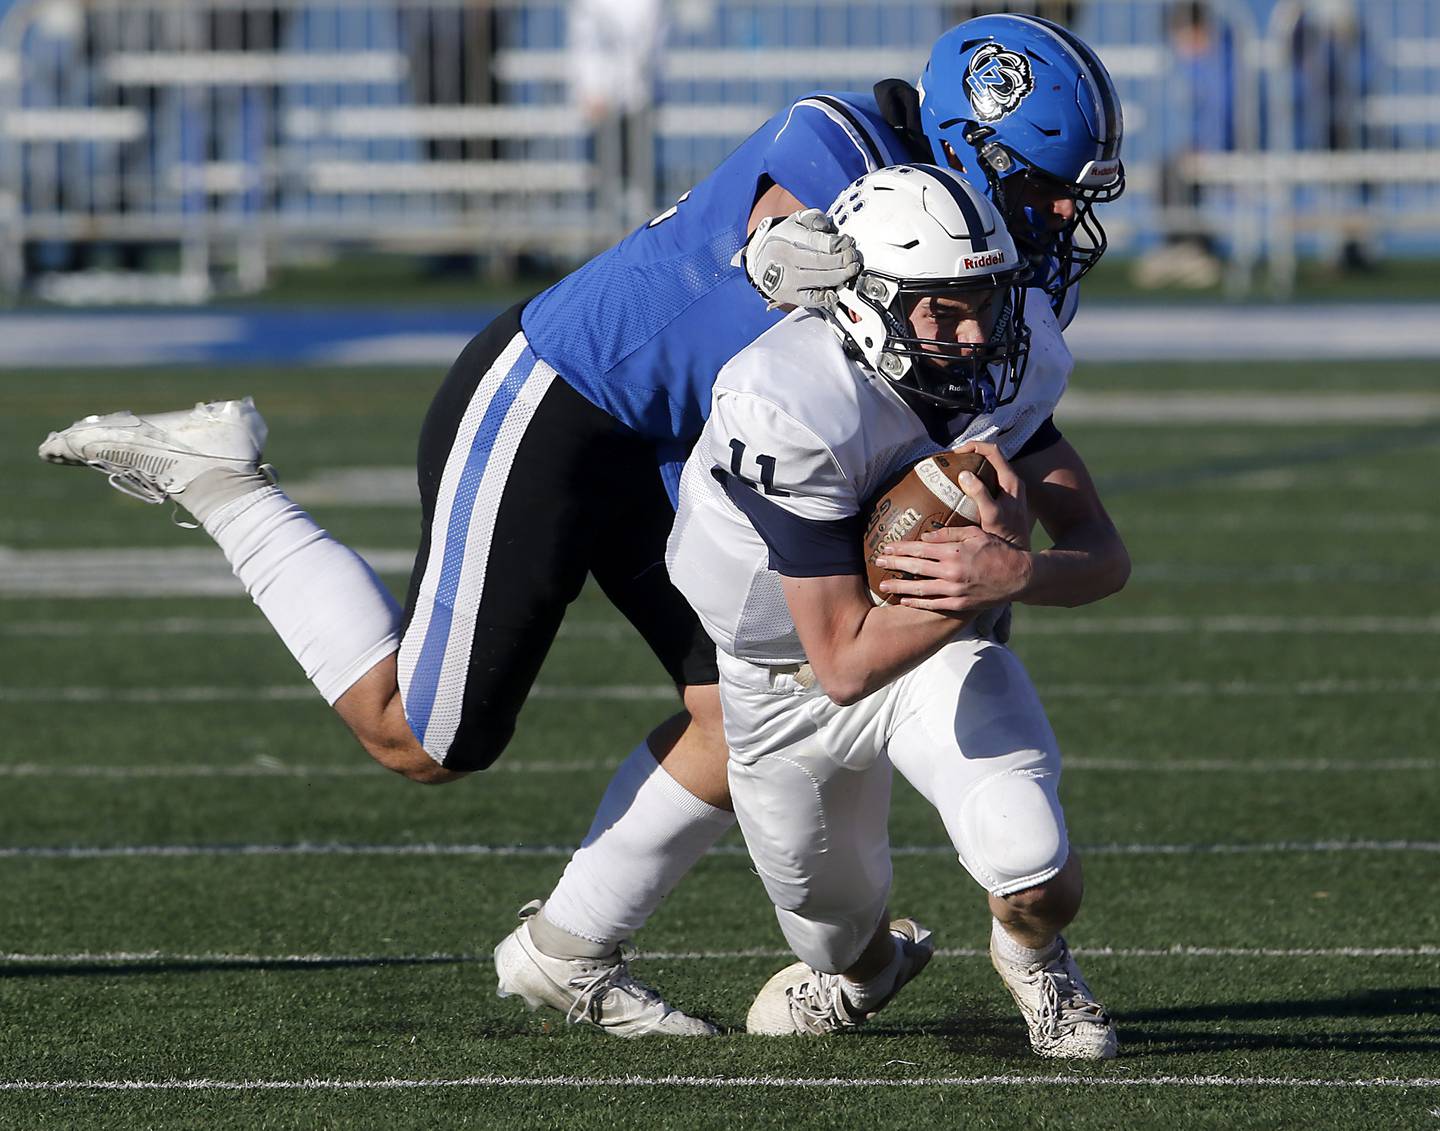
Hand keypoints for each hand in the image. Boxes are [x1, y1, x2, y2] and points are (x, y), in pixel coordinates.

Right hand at [743, 209, 858, 309]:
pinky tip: (836, 290)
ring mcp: (786, 279)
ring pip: (820, 280)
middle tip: (852, 257)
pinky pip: (813, 299)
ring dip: (841, 276)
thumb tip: (827, 226)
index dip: (836, 243)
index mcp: (786, 237)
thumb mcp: (795, 221)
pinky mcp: (789, 296)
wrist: (759, 261)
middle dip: (843, 260)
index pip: (815, 241)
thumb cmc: (783, 240)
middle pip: (821, 262)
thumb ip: (813, 218)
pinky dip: (827, 296)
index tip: (847, 243)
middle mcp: (784, 258)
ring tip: (850, 270)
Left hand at [872, 442, 1032, 613]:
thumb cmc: (998, 550)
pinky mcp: (959, 605)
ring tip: (882, 585)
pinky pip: (933, 605)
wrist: (1019, 576)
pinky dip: (916, 603)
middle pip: (915, 567)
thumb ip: (949, 534)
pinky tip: (904, 601)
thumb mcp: (975, 534)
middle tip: (877, 561)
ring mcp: (955, 591)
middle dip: (894, 564)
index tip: (886, 547)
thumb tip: (925, 536)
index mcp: (954, 552)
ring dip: (898, 587)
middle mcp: (951, 572)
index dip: (900, 548)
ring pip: (919, 589)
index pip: (919, 549)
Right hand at [951, 441, 1029, 549]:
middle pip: (990, 458)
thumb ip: (980, 493)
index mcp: (1011, 481)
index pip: (993, 451)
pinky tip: (960, 492)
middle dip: (971, 455)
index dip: (974, 446)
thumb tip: (965, 474)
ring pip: (989, 470)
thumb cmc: (1005, 536)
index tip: (956, 453)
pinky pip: (987, 483)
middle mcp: (1012, 483)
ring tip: (953, 473)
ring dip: (972, 467)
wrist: (1019, 554)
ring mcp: (1008, 492)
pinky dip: (974, 481)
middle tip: (951, 462)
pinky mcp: (1003, 501)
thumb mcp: (991, 515)